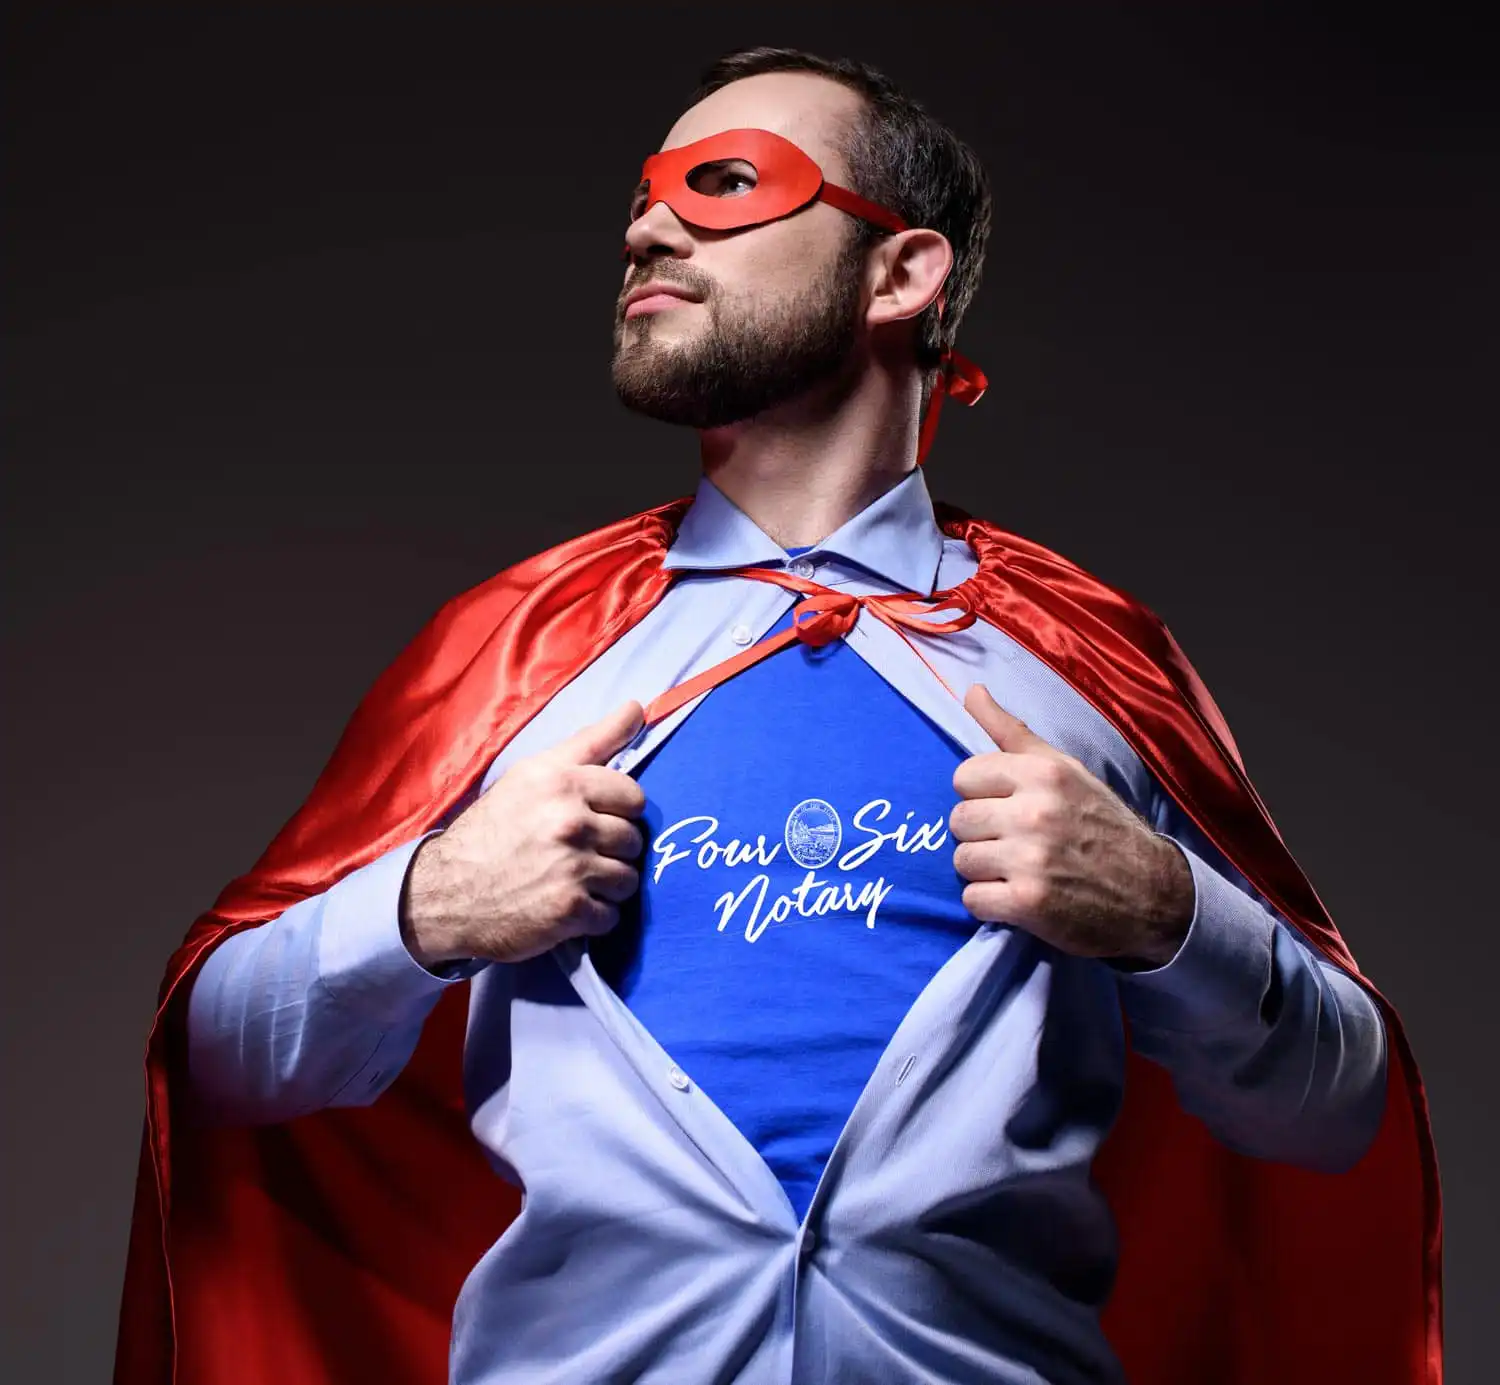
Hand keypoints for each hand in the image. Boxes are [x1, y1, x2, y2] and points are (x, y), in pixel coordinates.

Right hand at [400, 701, 647, 967]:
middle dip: (612, 849)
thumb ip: (592, 741)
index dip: (619, 811)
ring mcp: (571, 868)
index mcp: (562, 782)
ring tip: (574, 880)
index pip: (633, 796)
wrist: (446, 891)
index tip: (596, 819)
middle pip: (633, 839)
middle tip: (579, 853)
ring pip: (628, 879)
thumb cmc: (494, 826)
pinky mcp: (570, 911)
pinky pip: (611, 916)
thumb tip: (638, 708)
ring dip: (607, 885)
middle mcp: (569, 821)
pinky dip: (593, 916)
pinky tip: (566, 906)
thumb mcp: (534, 772)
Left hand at [950, 685, 1193, 966]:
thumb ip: (1012, 731)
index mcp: (1044, 773)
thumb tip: (971, 690)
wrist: (1152, 891)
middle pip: (959, 820)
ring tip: (1017, 870)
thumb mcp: (1064, 768)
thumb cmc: (1101, 824)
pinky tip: (1017, 898)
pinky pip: (973, 900)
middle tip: (1014, 843)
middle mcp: (1035, 812)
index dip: (981, 795)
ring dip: (984, 871)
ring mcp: (1031, 860)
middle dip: (981, 834)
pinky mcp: (1028, 904)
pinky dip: (990, 904)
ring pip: (962, 861)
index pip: (964, 777)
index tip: (1007, 807)